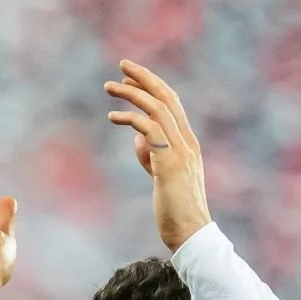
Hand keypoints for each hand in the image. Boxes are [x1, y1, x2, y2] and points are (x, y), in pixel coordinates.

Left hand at [104, 59, 212, 251]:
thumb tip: (137, 139)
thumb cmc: (175, 210)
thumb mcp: (162, 177)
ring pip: (158, 109)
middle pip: (167, 97)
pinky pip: (150, 130)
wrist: (191, 234)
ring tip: (109, 86)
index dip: (152, 86)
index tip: (131, 76)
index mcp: (188, 143)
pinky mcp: (170, 163)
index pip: (171, 104)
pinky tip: (113, 117)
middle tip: (122, 64)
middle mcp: (188, 141)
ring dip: (132, 94)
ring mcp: (181, 150)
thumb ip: (152, 156)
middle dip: (144, 77)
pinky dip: (131, 119)